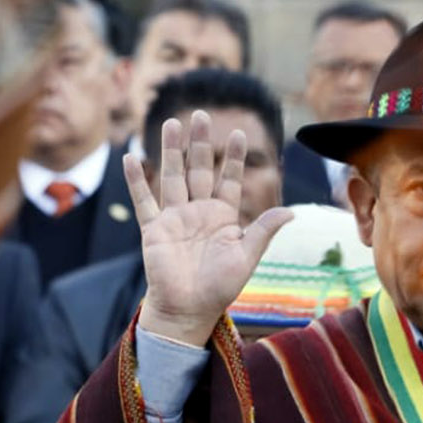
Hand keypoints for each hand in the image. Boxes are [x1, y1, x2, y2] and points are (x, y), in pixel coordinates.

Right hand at [128, 111, 291, 347]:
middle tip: (200, 113)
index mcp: (223, 216)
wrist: (190, 309)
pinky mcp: (154, 229)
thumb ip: (263, 231)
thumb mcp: (247, 256)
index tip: (238, 132)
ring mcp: (175, 218)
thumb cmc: (221, 287)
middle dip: (200, 142)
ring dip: (170, 150)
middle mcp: (198, 211)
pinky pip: (144, 201)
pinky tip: (131, 157)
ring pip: (172, 176)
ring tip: (170, 123)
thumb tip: (291, 211)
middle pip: (199, 169)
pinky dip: (137, 180)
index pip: (228, 179)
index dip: (232, 157)